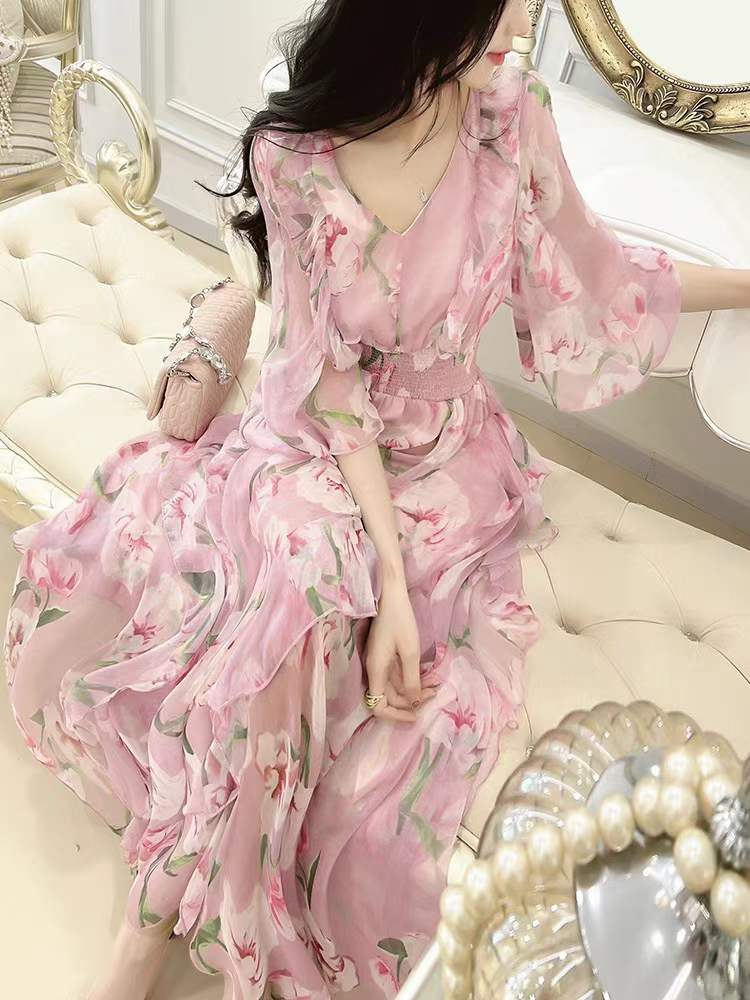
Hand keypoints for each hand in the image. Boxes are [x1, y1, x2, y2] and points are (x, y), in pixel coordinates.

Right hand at [363, 578, 436, 722]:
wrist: (390, 594)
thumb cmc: (400, 620)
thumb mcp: (410, 651)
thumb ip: (411, 680)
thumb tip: (413, 703)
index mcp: (376, 670)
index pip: (378, 706)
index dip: (395, 715)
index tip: (416, 715)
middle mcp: (374, 669)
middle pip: (389, 698)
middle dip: (411, 702)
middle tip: (434, 695)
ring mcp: (379, 662)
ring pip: (394, 687)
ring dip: (413, 689)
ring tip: (435, 685)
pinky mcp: (385, 655)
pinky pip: (396, 674)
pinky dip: (411, 678)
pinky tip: (427, 674)